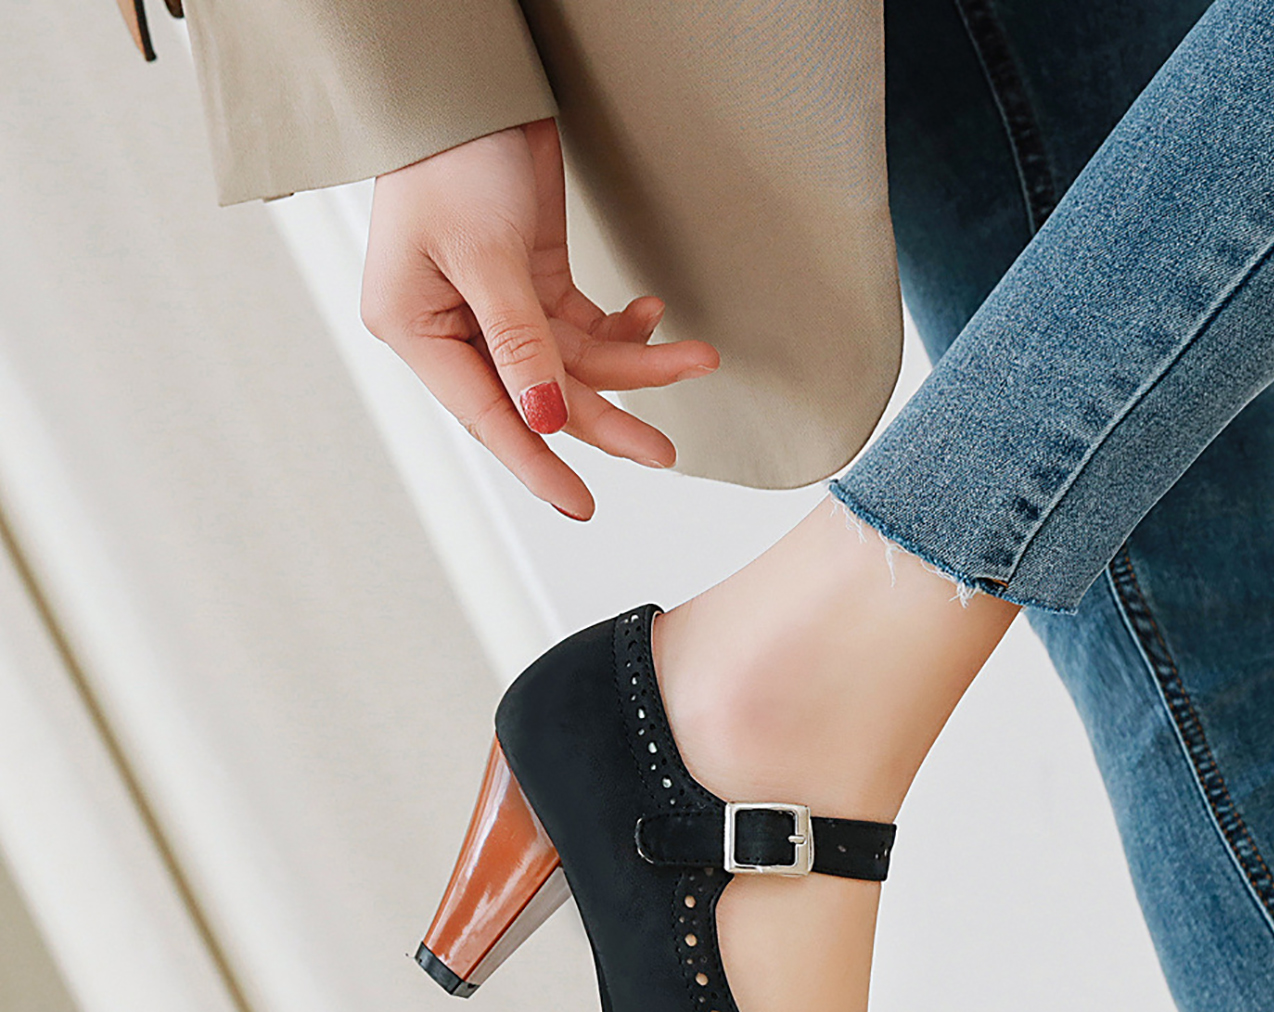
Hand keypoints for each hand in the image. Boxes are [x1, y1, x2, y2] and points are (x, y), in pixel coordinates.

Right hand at [361, 121, 718, 518]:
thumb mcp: (485, 255)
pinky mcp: (531, 281)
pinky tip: (654, 315)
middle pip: (542, 397)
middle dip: (609, 417)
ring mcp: (496, 309)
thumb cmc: (451, 156)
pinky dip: (623, 328)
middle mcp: (455, 330)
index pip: (490, 417)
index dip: (538, 465)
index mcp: (418, 332)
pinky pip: (584, 329)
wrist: (470, 81)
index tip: (582, 506)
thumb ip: (519, 341)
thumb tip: (545, 418)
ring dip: (635, 364)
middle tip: (663, 450)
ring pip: (575, 364)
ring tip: (694, 357)